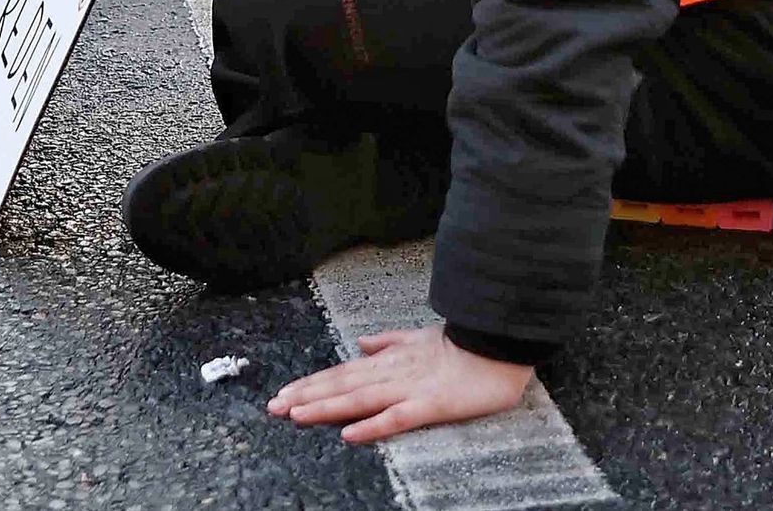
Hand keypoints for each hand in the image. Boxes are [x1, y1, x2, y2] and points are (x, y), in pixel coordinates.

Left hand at [267, 327, 532, 444]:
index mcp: (389, 359)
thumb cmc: (462, 345)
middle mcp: (392, 372)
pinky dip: (371, 425)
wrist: (498, 343)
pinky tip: (349, 434)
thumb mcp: (418, 339)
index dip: (312, 383)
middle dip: (306, 396)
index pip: (342, 372)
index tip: (284, 393)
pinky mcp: (431, 404)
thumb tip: (363, 343)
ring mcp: (410, 388)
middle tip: (273, 407)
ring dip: (325, 407)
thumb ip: (388, 342)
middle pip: (341, 385)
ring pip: (359, 398)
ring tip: (296, 415)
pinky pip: (396, 417)